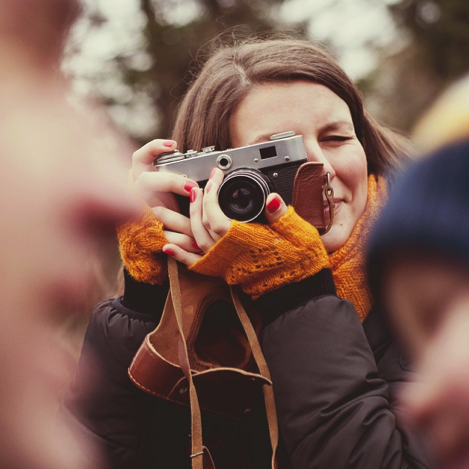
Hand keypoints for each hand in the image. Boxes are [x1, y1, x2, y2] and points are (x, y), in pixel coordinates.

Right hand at [129, 139, 201, 254]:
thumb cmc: (171, 204)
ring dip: (181, 221)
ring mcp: (141, 213)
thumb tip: (215, 171)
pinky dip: (180, 241)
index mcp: (145, 178)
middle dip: (171, 182)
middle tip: (193, 188)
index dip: (153, 148)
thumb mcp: (176, 188)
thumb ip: (185, 178)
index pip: (140, 157)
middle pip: (147, 181)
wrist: (160, 234)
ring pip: (158, 213)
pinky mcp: (148, 233)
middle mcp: (139, 194)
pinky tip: (195, 244)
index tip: (173, 145)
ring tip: (201, 226)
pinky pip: (163, 237)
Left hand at [162, 167, 288, 265]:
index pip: (216, 215)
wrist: (299, 292)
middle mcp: (228, 254)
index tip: (216, 177)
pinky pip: (196, 263)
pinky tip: (168, 245)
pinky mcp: (224, 272)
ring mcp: (224, 265)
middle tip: (203, 184)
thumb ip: (281, 214)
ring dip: (189, 218)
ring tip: (191, 201)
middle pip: (202, 225)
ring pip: (196, 240)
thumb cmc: (300, 262)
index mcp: (244, 241)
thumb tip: (272, 198)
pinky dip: (181, 254)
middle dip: (199, 202)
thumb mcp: (297, 232)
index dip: (212, 193)